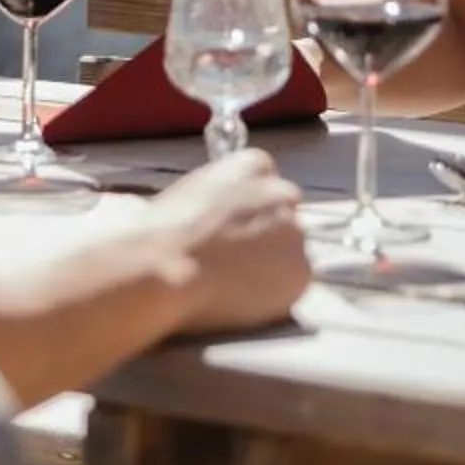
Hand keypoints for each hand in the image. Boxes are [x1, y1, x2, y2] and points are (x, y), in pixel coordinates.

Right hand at [142, 151, 309, 332]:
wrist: (164, 266)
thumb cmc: (163, 231)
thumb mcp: (193, 192)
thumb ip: (224, 196)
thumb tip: (228, 216)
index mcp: (255, 165)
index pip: (269, 185)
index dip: (251, 213)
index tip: (236, 231)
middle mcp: (283, 193)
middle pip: (285, 218)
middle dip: (267, 238)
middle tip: (237, 261)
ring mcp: (296, 232)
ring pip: (290, 253)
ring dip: (272, 267)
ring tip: (233, 283)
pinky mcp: (300, 271)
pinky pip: (293, 285)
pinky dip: (275, 295)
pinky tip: (243, 299)